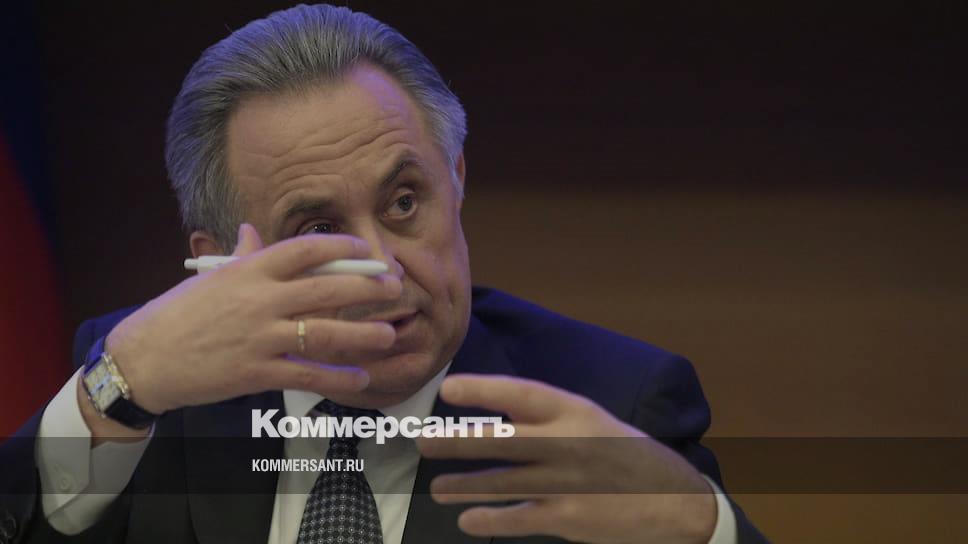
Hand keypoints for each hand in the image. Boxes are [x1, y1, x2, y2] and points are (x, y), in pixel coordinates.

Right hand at [98, 224, 400, 415]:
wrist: (144, 360)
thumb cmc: (177, 315)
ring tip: (389, 333)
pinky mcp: (257, 372)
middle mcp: (259, 300)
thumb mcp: (209, 279)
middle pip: (326, 289)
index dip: (342, 249)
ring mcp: (260, 337)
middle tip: (395, 289)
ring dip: (362, 334)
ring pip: (324, 333)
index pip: (304, 250)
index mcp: (248, 271)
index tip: (367, 252)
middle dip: (367, 289)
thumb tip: (251, 231)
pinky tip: (360, 379)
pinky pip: (307, 374)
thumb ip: (239, 257)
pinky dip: (337, 378)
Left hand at [417, 375, 716, 543]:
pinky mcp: (570, 519)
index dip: (484, 390)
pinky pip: (519, 518)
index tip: (449, 389)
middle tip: (423, 440)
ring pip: (504, 482)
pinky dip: (490, 519)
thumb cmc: (629, 457)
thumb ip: (552, 421)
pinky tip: (467, 519)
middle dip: (458, 440)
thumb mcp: (596, 424)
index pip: (523, 394)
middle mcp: (571, 443)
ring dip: (465, 485)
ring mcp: (570, 483)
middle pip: (503, 439)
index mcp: (578, 412)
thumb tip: (496, 420)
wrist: (677, 503)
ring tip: (437, 487)